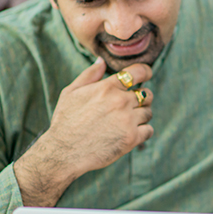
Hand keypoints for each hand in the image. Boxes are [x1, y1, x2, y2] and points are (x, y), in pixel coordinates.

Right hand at [14, 58, 153, 205]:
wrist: (64, 152)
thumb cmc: (65, 122)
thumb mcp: (71, 93)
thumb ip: (89, 75)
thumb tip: (102, 61)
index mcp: (107, 88)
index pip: (137, 72)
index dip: (145, 72)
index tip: (147, 74)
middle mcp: (120, 101)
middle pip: (146, 94)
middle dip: (142, 98)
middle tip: (132, 105)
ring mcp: (127, 120)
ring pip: (148, 113)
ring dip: (141, 116)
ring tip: (126, 121)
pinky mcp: (132, 138)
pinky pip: (149, 130)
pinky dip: (143, 132)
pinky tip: (130, 133)